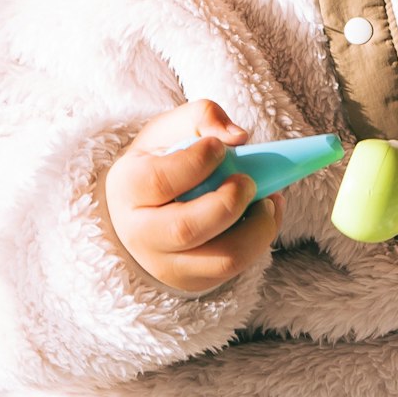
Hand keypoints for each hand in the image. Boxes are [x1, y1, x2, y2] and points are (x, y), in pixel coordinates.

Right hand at [106, 100, 279, 293]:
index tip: (219, 147)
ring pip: (221, 258)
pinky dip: (260, 241)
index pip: (159, 181)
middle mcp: (140, 232)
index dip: (196, 162)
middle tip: (248, 181)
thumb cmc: (159, 164)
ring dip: (257, 228)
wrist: (140, 210)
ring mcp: (165, 263)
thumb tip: (238, 137)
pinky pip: (235, 269)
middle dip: (228, 202)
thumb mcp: (169, 131)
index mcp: (128, 187)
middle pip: (187, 229)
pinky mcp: (192, 280)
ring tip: (269, 201)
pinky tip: (265, 216)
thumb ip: (201, 117)